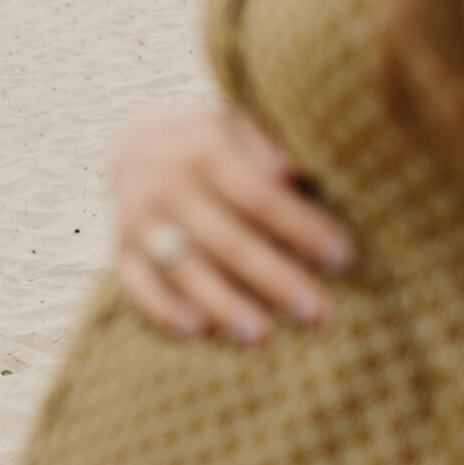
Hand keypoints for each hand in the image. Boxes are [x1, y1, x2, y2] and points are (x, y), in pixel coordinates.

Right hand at [113, 108, 354, 345]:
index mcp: (204, 149)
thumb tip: (294, 174)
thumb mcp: (240, 126)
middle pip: (226, 239)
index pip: (258, 196)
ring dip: (223, 304)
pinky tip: (200, 332)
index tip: (343, 259)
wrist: (135, 143)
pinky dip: (164, 309)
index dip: (301, 229)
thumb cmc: (212, 143)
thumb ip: (268, 148)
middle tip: (317, 313)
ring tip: (262, 338)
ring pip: (183, 268)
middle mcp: (166, 184)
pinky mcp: (120, 249)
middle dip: (273, 278)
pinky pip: (137, 284)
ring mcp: (138, 219)